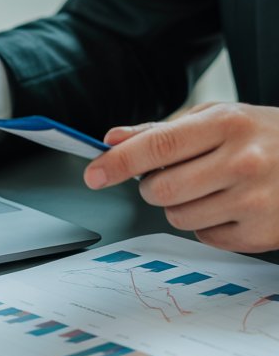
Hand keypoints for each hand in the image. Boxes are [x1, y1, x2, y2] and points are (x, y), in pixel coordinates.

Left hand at [85, 103, 278, 252]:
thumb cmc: (265, 137)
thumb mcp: (219, 118)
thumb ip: (162, 130)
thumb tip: (113, 139)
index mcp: (227, 125)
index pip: (157, 146)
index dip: (117, 163)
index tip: (93, 174)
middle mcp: (243, 162)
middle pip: (162, 189)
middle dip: (152, 187)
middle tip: (171, 177)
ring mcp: (255, 200)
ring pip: (177, 217)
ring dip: (179, 206)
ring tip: (211, 188)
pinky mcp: (262, 233)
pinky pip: (205, 238)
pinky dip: (207, 225)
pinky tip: (231, 206)